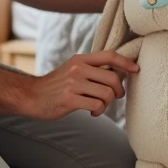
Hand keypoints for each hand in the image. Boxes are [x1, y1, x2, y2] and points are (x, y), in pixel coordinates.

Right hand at [20, 51, 139, 119]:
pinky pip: (97, 105)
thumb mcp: (73, 70)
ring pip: (107, 94)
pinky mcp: (70, 99)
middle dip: (119, 91)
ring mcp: (74, 84)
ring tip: (98, 106)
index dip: (126, 62)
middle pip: (113, 78)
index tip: (136, 69)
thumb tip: (118, 74)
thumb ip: (92, 69)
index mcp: (81, 59)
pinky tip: (92, 112)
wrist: (31, 96)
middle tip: (114, 97)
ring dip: (107, 104)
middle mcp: (78, 69)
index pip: (110, 56)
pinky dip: (99, 111)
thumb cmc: (56, 86)